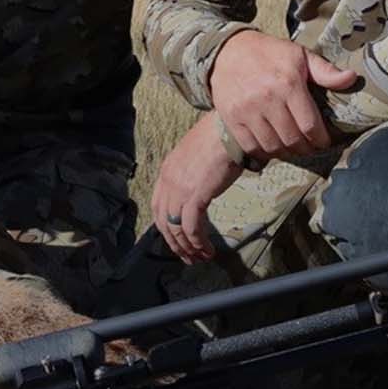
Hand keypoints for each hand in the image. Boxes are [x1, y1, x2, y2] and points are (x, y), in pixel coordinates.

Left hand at [150, 112, 244, 263]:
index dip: (166, 227)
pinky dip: (198, 242)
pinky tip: (207, 249)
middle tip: (187, 257)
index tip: (176, 239)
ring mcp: (179, 188)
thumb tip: (198, 189)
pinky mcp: (195, 195)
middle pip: (163, 221)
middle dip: (174, 243)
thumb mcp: (195, 156)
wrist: (229, 130)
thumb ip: (190, 173)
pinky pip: (191, 227)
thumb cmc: (219, 139)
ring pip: (176, 228)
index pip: (158, 207)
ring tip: (199, 258)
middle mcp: (168, 181)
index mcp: (166, 171)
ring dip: (187, 247)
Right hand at [209, 31, 354, 163]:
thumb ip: (325, 71)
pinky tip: (273, 145)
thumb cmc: (268, 52)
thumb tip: (351, 78)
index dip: (321, 140)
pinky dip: (265, 152)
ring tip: (293, 147)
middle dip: (306, 148)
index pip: (310, 126)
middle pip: (293, 140)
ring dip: (287, 152)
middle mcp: (267, 99)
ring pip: (274, 147)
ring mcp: (247, 111)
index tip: (324, 141)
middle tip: (310, 146)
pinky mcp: (232, 119)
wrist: (228, 51)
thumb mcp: (300, 55)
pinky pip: (252, 146)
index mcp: (289, 84)